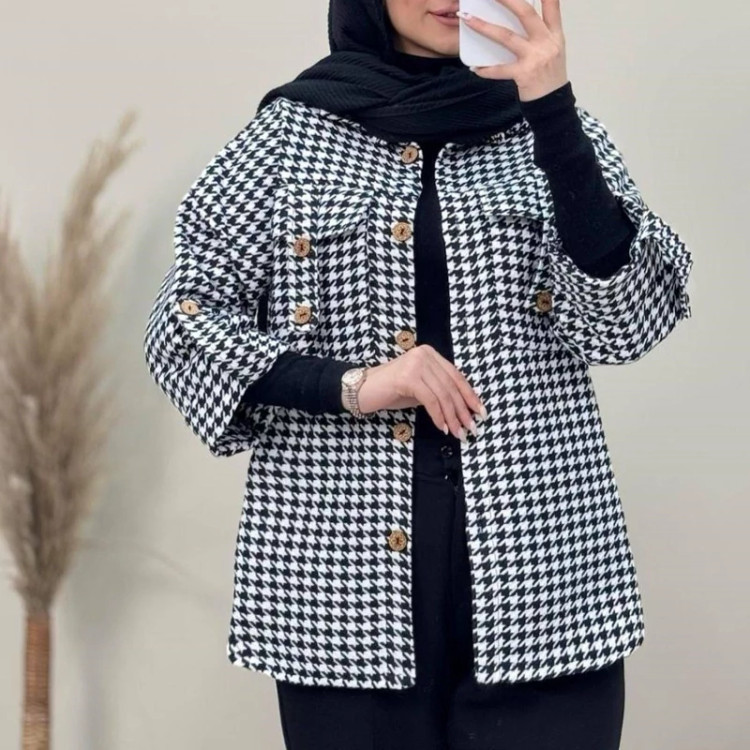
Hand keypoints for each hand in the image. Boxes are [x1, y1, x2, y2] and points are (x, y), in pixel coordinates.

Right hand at [356, 345, 487, 440]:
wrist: (362, 390)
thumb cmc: (391, 391)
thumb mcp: (421, 389)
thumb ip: (440, 391)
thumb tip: (464, 408)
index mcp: (430, 354)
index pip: (456, 376)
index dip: (470, 395)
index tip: (480, 412)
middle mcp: (424, 355)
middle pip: (451, 386)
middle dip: (463, 410)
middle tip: (471, 428)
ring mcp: (415, 364)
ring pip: (443, 394)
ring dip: (453, 417)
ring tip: (458, 432)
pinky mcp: (407, 377)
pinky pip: (430, 400)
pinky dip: (438, 416)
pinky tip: (442, 428)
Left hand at [458, 0, 567, 101]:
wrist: (553, 103)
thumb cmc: (550, 76)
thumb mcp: (554, 50)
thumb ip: (541, 34)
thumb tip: (520, 20)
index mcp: (555, 34)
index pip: (552, 7)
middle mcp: (546, 42)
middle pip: (526, 14)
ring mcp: (535, 57)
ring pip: (506, 37)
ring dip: (484, 27)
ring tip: (467, 19)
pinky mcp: (524, 74)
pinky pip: (500, 70)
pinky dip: (487, 70)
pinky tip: (475, 68)